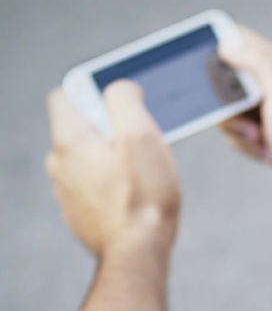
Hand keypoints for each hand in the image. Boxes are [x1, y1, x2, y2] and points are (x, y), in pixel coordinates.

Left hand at [45, 81, 180, 256]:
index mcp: (70, 141)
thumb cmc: (144, 194)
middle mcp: (60, 165)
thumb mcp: (141, 134)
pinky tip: (133, 191)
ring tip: (139, 169)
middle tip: (139, 142)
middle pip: (79, 127)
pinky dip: (109, 179)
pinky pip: (92, 182)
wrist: (139, 251)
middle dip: (108, 126)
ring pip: (87, 156)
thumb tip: (119, 87)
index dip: (93, 92)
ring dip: (110, 154)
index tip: (120, 107)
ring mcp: (67, 191)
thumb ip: (125, 100)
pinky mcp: (79, 212)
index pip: (63, 96)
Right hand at [219, 26, 271, 203]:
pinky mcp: (264, 127)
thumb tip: (226, 42)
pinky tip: (268, 151)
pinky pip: (236, 131)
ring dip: (238, 131)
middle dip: (226, 108)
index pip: (234, 39)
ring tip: (264, 139)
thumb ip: (256, 64)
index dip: (215, 53)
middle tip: (251, 123)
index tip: (216, 81)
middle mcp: (268, 79)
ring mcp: (265, 105)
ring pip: (225, 110)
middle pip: (221, 82)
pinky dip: (246, 144)